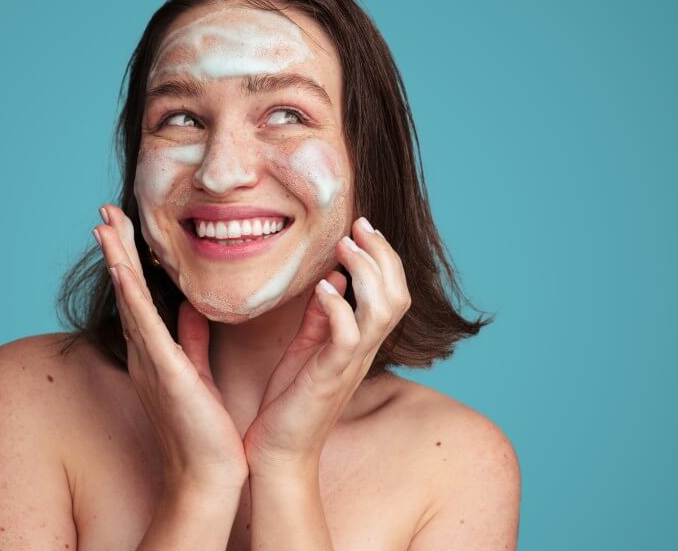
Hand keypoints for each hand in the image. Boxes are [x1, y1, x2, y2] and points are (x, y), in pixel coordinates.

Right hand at [93, 205, 247, 491]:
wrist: (207, 473)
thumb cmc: (203, 427)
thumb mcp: (196, 371)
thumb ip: (191, 338)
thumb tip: (192, 306)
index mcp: (154, 351)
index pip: (139, 295)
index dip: (130, 259)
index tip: (124, 226)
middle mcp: (144, 352)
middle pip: (127, 290)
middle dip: (116, 249)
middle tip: (105, 212)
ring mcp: (151, 361)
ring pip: (130, 301)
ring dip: (117, 261)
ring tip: (105, 225)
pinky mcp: (165, 373)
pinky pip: (146, 328)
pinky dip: (133, 297)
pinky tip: (124, 270)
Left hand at [242, 217, 411, 475]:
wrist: (279, 450)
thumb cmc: (291, 400)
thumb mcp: (307, 348)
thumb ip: (321, 316)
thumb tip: (329, 280)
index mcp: (360, 341)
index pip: (390, 291)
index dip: (382, 256)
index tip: (360, 227)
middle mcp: (364, 350)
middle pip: (398, 294)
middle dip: (382, 254)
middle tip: (359, 226)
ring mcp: (350, 363)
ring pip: (384, 310)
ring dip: (366, 272)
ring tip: (344, 248)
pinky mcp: (330, 376)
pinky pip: (348, 336)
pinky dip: (339, 306)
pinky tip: (323, 289)